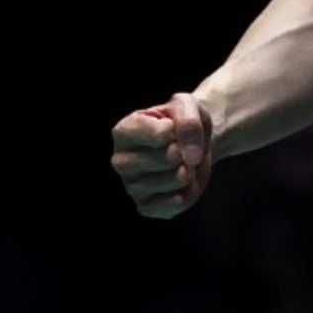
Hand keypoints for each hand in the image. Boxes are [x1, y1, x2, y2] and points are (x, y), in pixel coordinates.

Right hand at [110, 92, 215, 218]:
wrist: (191, 144)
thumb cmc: (181, 122)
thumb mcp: (186, 106)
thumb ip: (189, 121)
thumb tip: (191, 158)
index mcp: (124, 131)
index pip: (161, 134)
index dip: (178, 129)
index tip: (172, 126)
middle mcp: (121, 160)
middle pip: (168, 158)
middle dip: (185, 151)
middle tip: (179, 148)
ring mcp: (131, 186)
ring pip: (175, 179)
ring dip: (189, 170)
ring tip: (181, 164)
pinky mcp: (145, 206)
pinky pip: (173, 204)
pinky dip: (188, 192)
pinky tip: (181, 183)